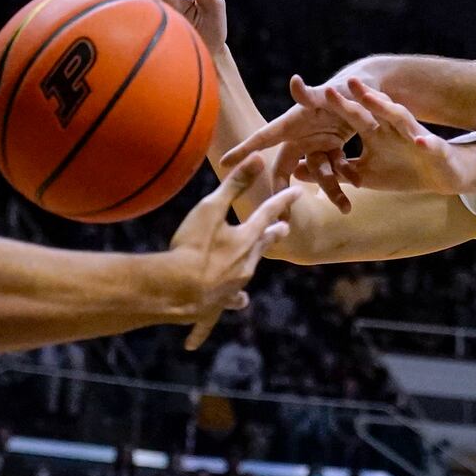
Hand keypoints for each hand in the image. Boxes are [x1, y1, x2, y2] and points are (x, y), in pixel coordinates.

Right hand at [166, 155, 301, 349]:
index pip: (269, 214)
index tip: (297, 192)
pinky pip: (218, 309)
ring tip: (248, 272)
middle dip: (271, 235)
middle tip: (281, 230)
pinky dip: (217, 312)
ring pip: (243, 277)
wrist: (178, 290)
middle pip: (261, 246)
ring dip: (246, 270)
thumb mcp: (211, 209)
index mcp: (246, 239)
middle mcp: (245, 265)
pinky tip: (218, 318)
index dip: (282, 200)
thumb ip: (234, 184)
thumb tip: (258, 156)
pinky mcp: (214, 306)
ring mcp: (232, 288)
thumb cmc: (192, 246)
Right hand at [223, 72, 366, 212]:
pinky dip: (348, 176)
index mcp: (292, 123)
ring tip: (346, 208)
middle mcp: (300, 137)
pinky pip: (338, 168)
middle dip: (283, 191)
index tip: (224, 164)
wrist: (364, 92)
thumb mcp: (327, 92)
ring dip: (332, 190)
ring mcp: (316, 145)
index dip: (244, 149)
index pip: (263, 137)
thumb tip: (294, 81)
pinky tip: (359, 184)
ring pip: (319, 173)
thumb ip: (310, 94)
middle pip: (286, 168)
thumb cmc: (340, 88)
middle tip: (281, 218)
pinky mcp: (334, 150)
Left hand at [293, 80, 469, 194]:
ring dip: (388, 108)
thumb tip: (298, 170)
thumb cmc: (401, 171)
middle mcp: (392, 127)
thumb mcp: (363, 174)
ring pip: (401, 117)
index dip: (336, 106)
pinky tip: (420, 141)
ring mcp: (414, 135)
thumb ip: (334, 170)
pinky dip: (425, 142)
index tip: (314, 94)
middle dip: (361, 95)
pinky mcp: (434, 147)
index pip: (352, 116)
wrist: (440, 176)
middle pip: (373, 109)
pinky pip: (430, 143)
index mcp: (374, 131)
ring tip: (374, 98)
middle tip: (343, 82)